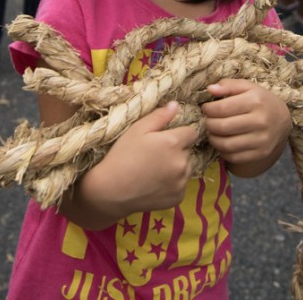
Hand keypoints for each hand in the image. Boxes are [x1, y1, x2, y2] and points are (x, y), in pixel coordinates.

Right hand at [85, 102, 198, 217]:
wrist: (111, 191)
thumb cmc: (121, 156)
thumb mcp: (137, 130)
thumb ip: (159, 116)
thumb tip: (176, 105)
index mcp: (173, 142)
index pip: (191, 132)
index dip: (179, 133)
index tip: (165, 139)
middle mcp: (182, 162)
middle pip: (188, 150)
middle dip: (177, 150)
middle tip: (156, 155)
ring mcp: (181, 182)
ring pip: (187, 168)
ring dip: (177, 167)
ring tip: (155, 170)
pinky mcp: (179, 198)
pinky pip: (181, 185)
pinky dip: (173, 184)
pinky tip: (155, 184)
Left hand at [202, 79, 290, 174]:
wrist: (281, 120)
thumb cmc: (260, 101)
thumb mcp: (248, 87)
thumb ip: (229, 85)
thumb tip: (210, 89)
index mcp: (256, 101)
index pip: (222, 108)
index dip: (208, 109)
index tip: (206, 108)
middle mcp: (261, 121)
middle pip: (223, 127)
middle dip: (209, 124)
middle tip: (207, 120)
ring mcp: (262, 140)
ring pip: (226, 144)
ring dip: (213, 139)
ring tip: (212, 132)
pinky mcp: (261, 154)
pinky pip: (234, 157)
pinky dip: (223, 151)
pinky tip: (222, 142)